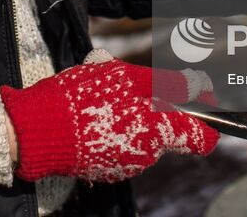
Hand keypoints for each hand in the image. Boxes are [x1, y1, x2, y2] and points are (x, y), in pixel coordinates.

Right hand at [0, 49, 217, 182]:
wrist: (41, 129)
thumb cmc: (87, 99)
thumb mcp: (130, 78)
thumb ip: (169, 84)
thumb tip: (198, 85)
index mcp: (159, 131)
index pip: (202, 137)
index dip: (205, 119)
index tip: (199, 103)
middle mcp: (147, 154)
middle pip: (165, 129)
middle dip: (153, 106)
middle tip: (129, 84)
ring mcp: (124, 165)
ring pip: (139, 134)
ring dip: (128, 115)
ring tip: (101, 94)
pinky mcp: (103, 169)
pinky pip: (117, 145)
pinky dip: (110, 129)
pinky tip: (91, 113)